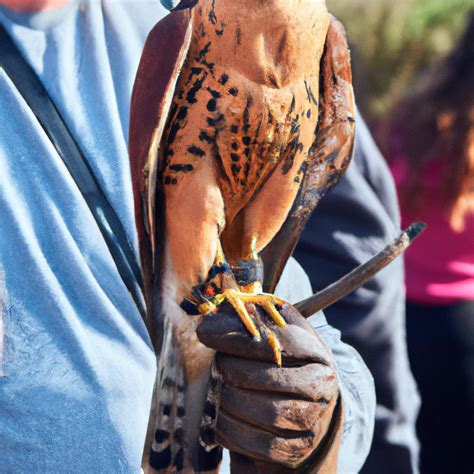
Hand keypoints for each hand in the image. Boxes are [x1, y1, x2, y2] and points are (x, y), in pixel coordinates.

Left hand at [197, 303, 342, 472]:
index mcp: (316, 352)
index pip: (278, 340)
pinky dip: (232, 431)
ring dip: (230, 401)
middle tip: (217, 365)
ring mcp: (312, 420)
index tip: (205, 333)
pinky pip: (259, 444)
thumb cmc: (284, 365)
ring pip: (265, 412)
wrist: (304, 411)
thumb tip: (220, 309)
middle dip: (231, 369)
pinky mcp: (296, 449)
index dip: (238, 336)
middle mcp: (321, 386)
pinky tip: (221, 417)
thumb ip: (259, 319)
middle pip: (269, 377)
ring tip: (219, 390)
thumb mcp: (279, 337)